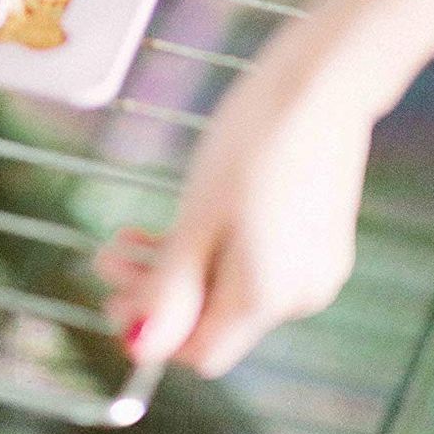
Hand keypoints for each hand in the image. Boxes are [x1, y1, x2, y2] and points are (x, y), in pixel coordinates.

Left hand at [97, 18, 372, 376]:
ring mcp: (313, 265)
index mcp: (270, 295)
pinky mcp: (317, 237)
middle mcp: (300, 294)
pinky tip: (184, 221)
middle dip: (158, 291)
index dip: (153, 331)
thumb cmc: (255, 139)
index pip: (202, 351)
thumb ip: (171, 285)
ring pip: (231, 286)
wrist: (323, 82)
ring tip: (133, 232)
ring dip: (180, 266)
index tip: (110, 292)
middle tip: (110, 252)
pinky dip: (215, 249)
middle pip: (215, 318)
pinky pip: (256, 262)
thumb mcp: (200, 214)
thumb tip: (142, 347)